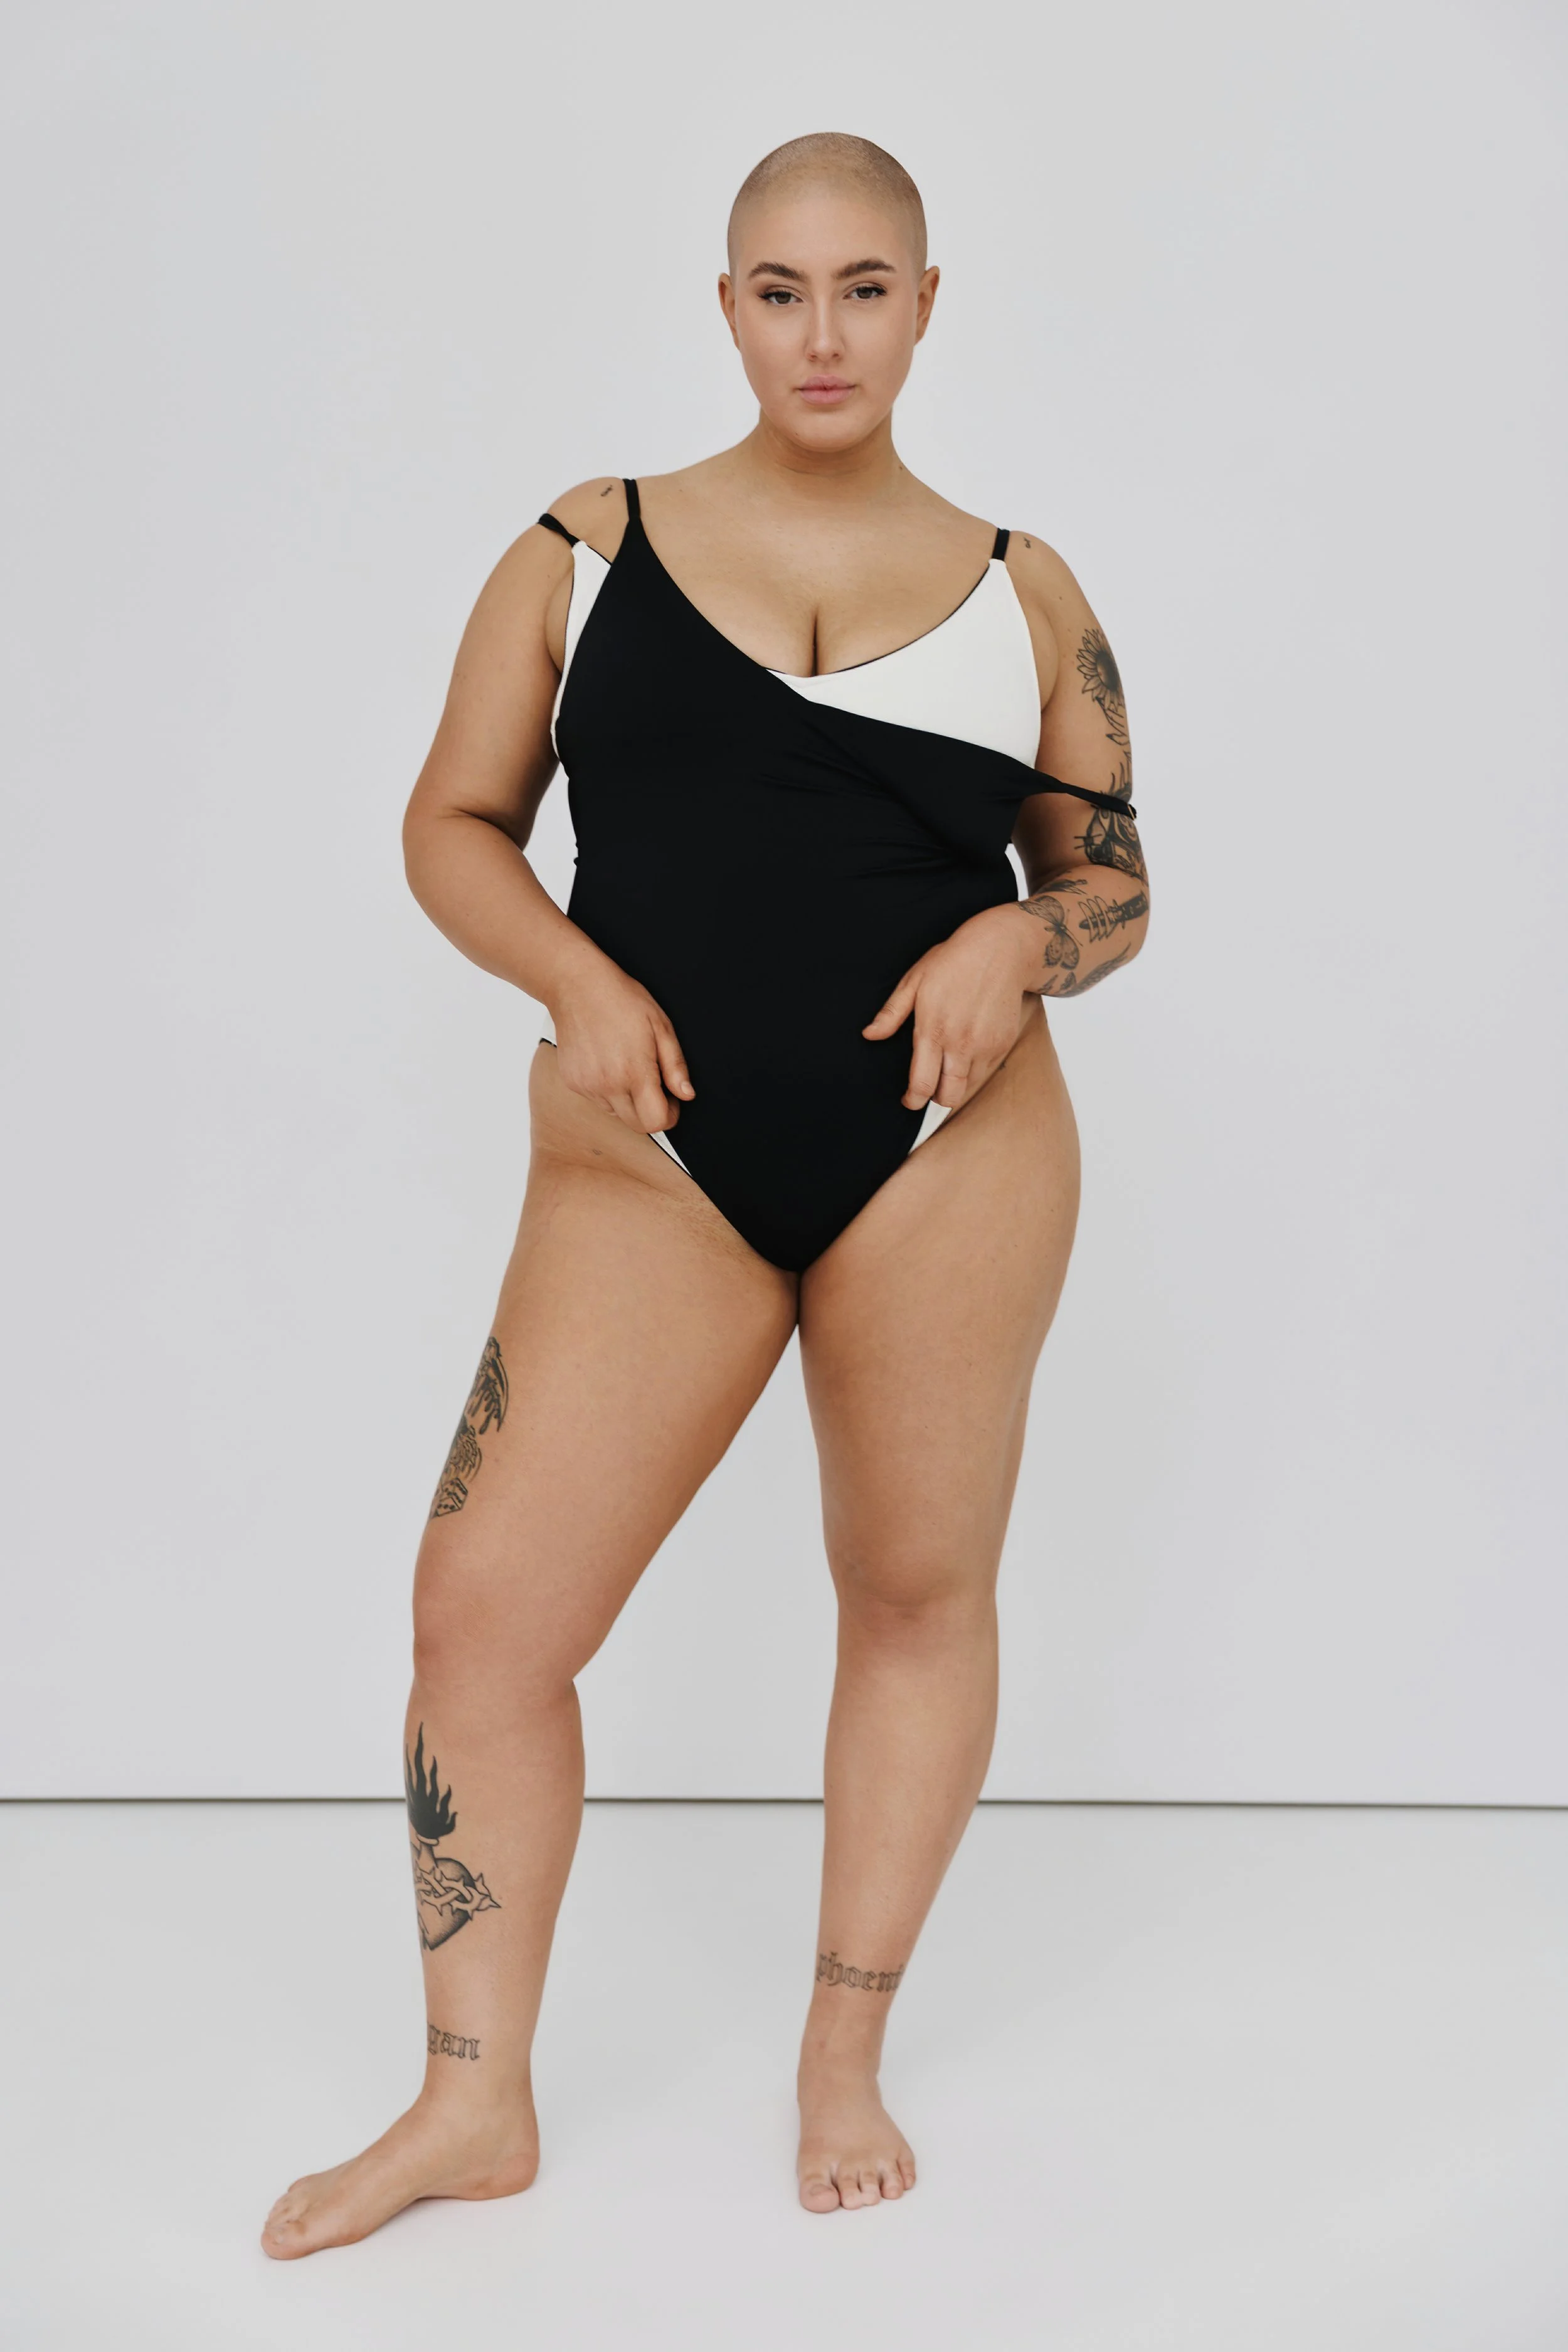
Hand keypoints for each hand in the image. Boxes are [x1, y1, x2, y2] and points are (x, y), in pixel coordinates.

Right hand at [550, 954, 693, 1132]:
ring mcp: (587, 1086)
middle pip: (637, 1125)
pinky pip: (596, 1100)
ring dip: (628, 1100)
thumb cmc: (621, 1000)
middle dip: (650, 1112)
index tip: (671, 1099)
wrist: (577, 986)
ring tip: (627, 1066)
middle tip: (653, 1085)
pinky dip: (606, 1089)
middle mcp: (608, 1085)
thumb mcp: (661, 1026)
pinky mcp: (572, 1082)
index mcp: (634, 1073)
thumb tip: (686, 1093)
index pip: (656, 1122)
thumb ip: (675, 1065)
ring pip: (616, 1113)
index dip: (670, 1115)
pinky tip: (607, 1062)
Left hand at [862, 905, 1037, 1111]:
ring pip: (968, 1088)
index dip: (913, 1100)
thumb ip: (891, 1013)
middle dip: (936, 1097)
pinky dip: (973, 1071)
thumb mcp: (914, 980)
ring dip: (955, 1084)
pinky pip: (986, 1072)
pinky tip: (966, 1051)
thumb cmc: (953, 961)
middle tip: (929, 1085)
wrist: (1001, 949)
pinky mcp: (1003, 1043)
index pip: (923, 1084)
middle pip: (949, 1096)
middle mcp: (961, 1043)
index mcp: (934, 1030)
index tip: (909, 1100)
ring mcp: (986, 1046)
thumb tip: (870, 1035)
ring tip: (947, 1066)